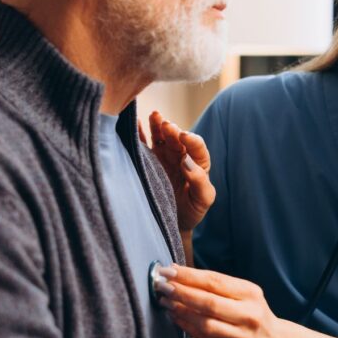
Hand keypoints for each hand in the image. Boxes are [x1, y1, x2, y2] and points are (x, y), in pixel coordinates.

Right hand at [140, 111, 214, 232]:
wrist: (174, 222)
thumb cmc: (192, 211)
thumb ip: (200, 182)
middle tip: (166, 125)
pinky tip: (135, 123)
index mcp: (198, 163)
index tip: (184, 136)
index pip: (197, 147)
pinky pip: (144, 144)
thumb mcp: (202, 200)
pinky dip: (139, 133)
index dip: (192, 140)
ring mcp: (164, 157)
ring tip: (155, 115)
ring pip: (161, 137)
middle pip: (177, 138)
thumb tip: (187, 162)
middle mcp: (181, 156)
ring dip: (158, 125)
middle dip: (172, 130)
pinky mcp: (149, 161)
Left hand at [156, 265, 284, 337]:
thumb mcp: (245, 295)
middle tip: (161, 285)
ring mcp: (241, 337)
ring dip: (181, 311)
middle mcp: (249, 314)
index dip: (189, 275)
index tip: (168, 270)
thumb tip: (179, 275)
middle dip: (181, 292)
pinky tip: (175, 317)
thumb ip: (217, 287)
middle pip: (208, 301)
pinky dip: (187, 326)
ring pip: (205, 322)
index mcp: (250, 293)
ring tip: (165, 302)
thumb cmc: (253, 314)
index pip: (214, 280)